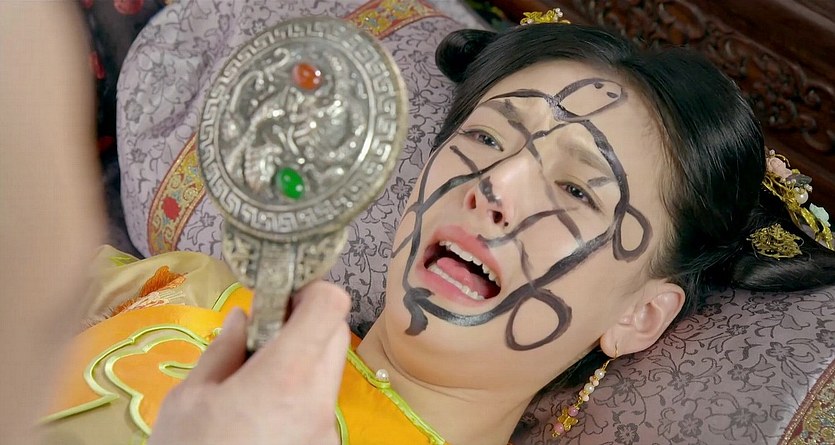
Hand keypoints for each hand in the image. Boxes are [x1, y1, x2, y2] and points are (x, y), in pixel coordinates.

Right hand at [148, 281, 350, 444]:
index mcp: (288, 377)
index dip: (310, 290)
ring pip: (329, 372)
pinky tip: (261, 416)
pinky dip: (299, 396)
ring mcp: (329, 431)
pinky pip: (320, 406)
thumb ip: (223, 351)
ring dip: (302, 362)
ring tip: (254, 382)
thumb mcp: (188, 401)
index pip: (332, 305)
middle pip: (336, 336)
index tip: (279, 298)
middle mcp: (321, 402)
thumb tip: (243, 317)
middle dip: (306, 323)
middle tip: (263, 335)